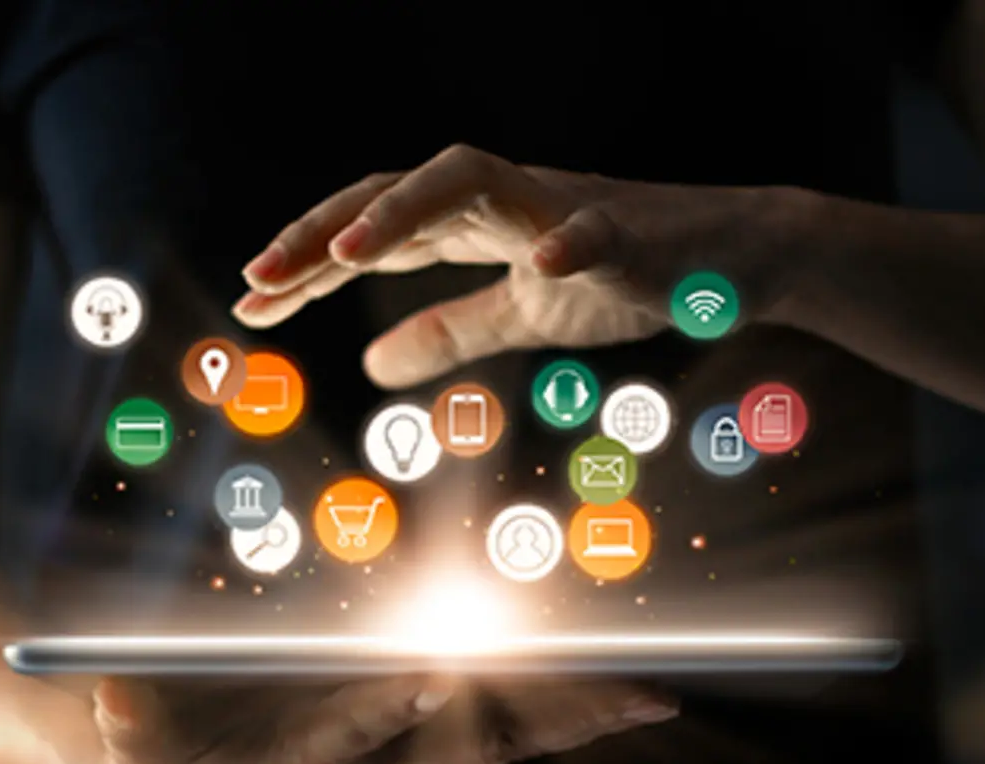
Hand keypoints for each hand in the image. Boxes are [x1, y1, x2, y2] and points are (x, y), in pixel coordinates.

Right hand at [91, 674, 676, 763]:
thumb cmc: (134, 753)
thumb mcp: (120, 738)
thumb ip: (126, 723)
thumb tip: (119, 701)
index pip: (353, 738)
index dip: (391, 710)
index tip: (438, 678)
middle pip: (462, 742)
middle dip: (548, 720)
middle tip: (637, 696)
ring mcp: (378, 751)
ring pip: (484, 734)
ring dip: (562, 714)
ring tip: (643, 694)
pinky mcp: (384, 731)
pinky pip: (467, 719)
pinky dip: (526, 702)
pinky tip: (578, 683)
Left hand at [234, 144, 812, 386]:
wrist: (733, 258)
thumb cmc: (625, 278)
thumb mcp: (520, 317)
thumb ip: (448, 332)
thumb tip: (370, 366)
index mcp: (477, 220)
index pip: (375, 228)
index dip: (309, 260)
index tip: (251, 302)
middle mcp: (505, 198)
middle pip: (397, 187)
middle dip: (322, 228)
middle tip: (258, 277)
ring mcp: (565, 203)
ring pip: (473, 176)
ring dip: (403, 209)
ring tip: (343, 253)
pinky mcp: (632, 230)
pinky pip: (598, 227)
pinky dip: (571, 239)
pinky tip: (541, 259)